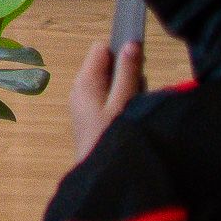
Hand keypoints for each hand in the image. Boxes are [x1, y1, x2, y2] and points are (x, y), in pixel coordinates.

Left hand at [68, 37, 145, 164]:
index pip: (101, 49)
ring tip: (134, 111)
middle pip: (108, 67)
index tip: (140, 66)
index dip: (121, 53)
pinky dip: (122, 105)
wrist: (101, 176)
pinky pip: (110, 101)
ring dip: (128, 92)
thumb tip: (131, 44)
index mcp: (85, 81)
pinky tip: (128, 120)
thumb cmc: (111, 138)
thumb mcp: (124, 103)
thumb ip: (128, 73)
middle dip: (128, 76)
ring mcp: (84, 104)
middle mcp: (80, 89)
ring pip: (112, 85)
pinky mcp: (90, 118)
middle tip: (138, 95)